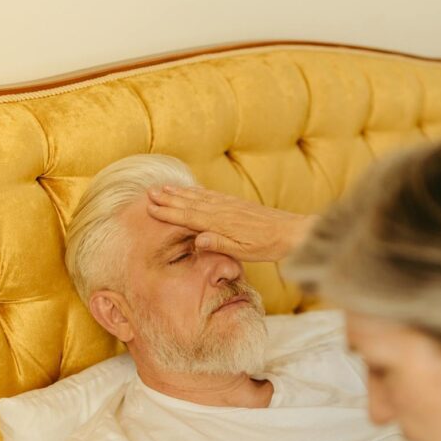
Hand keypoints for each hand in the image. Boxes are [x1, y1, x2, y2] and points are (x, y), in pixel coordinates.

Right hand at [146, 185, 315, 261]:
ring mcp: (230, 205)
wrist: (291, 232)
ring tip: (164, 188)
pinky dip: (199, 191)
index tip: (151, 208)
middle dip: (169, 198)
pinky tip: (193, 190)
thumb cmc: (267, 246)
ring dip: (180, 193)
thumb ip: (219, 244)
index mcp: (220, 224)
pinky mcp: (238, 204)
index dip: (169, 212)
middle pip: (190, 203)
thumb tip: (197, 239)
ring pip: (200, 197)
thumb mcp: (243, 252)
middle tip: (149, 193)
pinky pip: (213, 195)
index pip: (188, 217)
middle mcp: (222, 211)